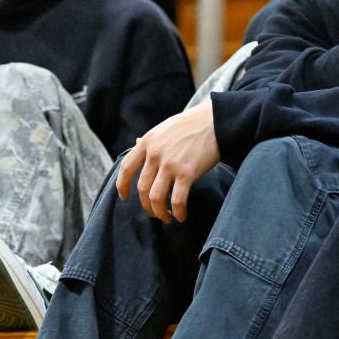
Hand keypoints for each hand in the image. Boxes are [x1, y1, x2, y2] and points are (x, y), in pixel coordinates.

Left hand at [115, 101, 219, 222]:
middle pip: (142, 188)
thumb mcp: (165, 128)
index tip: (124, 197)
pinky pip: (176, 200)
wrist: (216, 122)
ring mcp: (170, 164)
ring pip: (155, 198)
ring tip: (167, 217)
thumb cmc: (192, 124)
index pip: (126, 168)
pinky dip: (178, 212)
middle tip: (154, 212)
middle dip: (147, 206)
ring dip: (160, 212)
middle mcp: (155, 154)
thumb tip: (136, 142)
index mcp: (147, 142)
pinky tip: (181, 215)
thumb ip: (151, 140)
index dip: (122, 185)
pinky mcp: (186, 173)